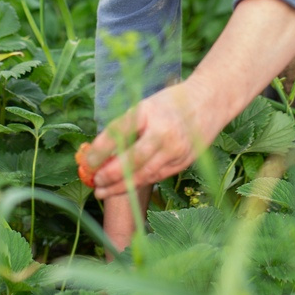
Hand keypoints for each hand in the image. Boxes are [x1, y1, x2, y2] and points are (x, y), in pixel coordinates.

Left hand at [83, 81, 217, 198]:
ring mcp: (175, 149)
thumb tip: (99, 153)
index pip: (118, 133)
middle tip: (94, 183)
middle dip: (110, 175)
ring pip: (144, 174)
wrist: (208, 102)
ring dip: (121, 186)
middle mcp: (162, 132)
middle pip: (131, 160)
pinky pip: (157, 176)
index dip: (100, 150)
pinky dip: (139, 182)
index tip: (86, 163)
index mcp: (147, 112)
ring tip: (103, 191)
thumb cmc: (169, 103)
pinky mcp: (184, 161)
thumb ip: (126, 128)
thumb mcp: (144, 106)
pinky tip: (125, 187)